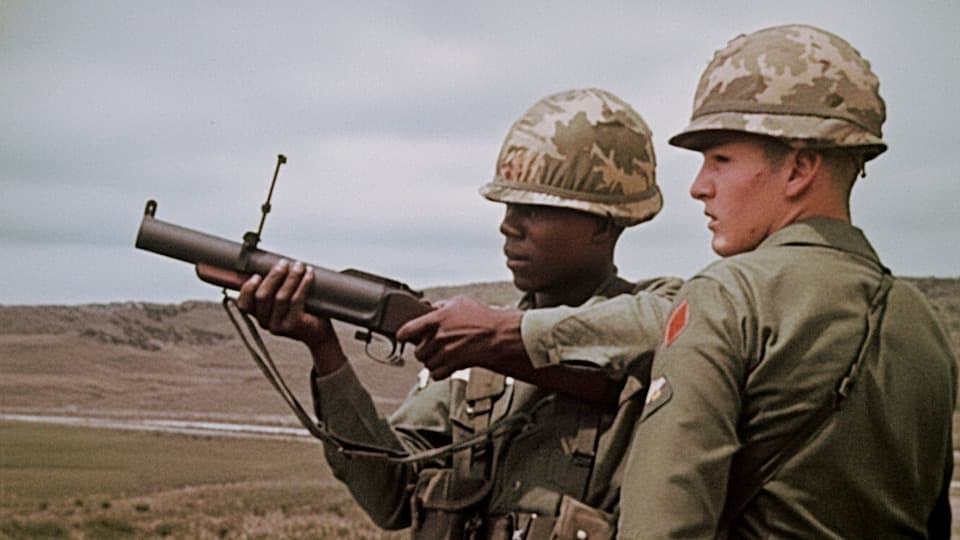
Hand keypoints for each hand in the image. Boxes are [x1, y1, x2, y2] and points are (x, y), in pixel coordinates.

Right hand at [235, 259, 345, 374]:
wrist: (319, 333)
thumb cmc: (302, 312)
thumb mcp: (283, 301)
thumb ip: (274, 289)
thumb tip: (273, 264)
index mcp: (259, 316)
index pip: (244, 304)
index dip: (247, 289)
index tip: (257, 275)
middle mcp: (265, 323)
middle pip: (262, 296)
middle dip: (273, 276)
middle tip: (283, 263)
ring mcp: (278, 326)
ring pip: (281, 297)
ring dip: (290, 277)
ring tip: (299, 265)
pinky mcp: (293, 325)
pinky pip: (296, 299)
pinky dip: (303, 283)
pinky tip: (309, 274)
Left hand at [396, 296, 525, 379]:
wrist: (498, 337)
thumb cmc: (482, 318)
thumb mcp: (460, 302)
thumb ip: (441, 306)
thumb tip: (429, 307)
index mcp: (436, 319)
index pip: (407, 330)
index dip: (403, 335)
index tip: (403, 337)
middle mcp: (437, 337)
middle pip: (417, 351)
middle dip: (424, 350)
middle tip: (434, 347)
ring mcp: (443, 353)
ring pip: (426, 364)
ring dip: (433, 361)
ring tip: (444, 355)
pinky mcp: (451, 366)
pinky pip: (435, 374)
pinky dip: (440, 372)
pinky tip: (448, 365)